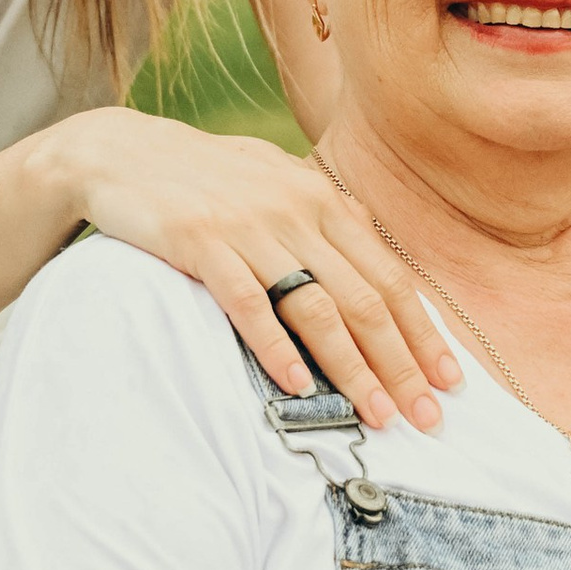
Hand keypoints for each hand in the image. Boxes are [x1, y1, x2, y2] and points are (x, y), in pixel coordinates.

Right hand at [54, 113, 460, 432]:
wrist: (121, 151)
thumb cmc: (204, 175)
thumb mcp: (276, 180)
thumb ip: (324, 215)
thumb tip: (371, 253)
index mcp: (322, 198)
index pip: (389, 277)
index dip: (423, 333)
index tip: (449, 381)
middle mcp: (297, 209)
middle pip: (365, 299)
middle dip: (401, 365)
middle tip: (425, 418)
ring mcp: (249, 226)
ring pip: (317, 308)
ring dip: (353, 369)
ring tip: (375, 416)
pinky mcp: (201, 241)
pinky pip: (249, 304)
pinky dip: (278, 349)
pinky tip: (299, 387)